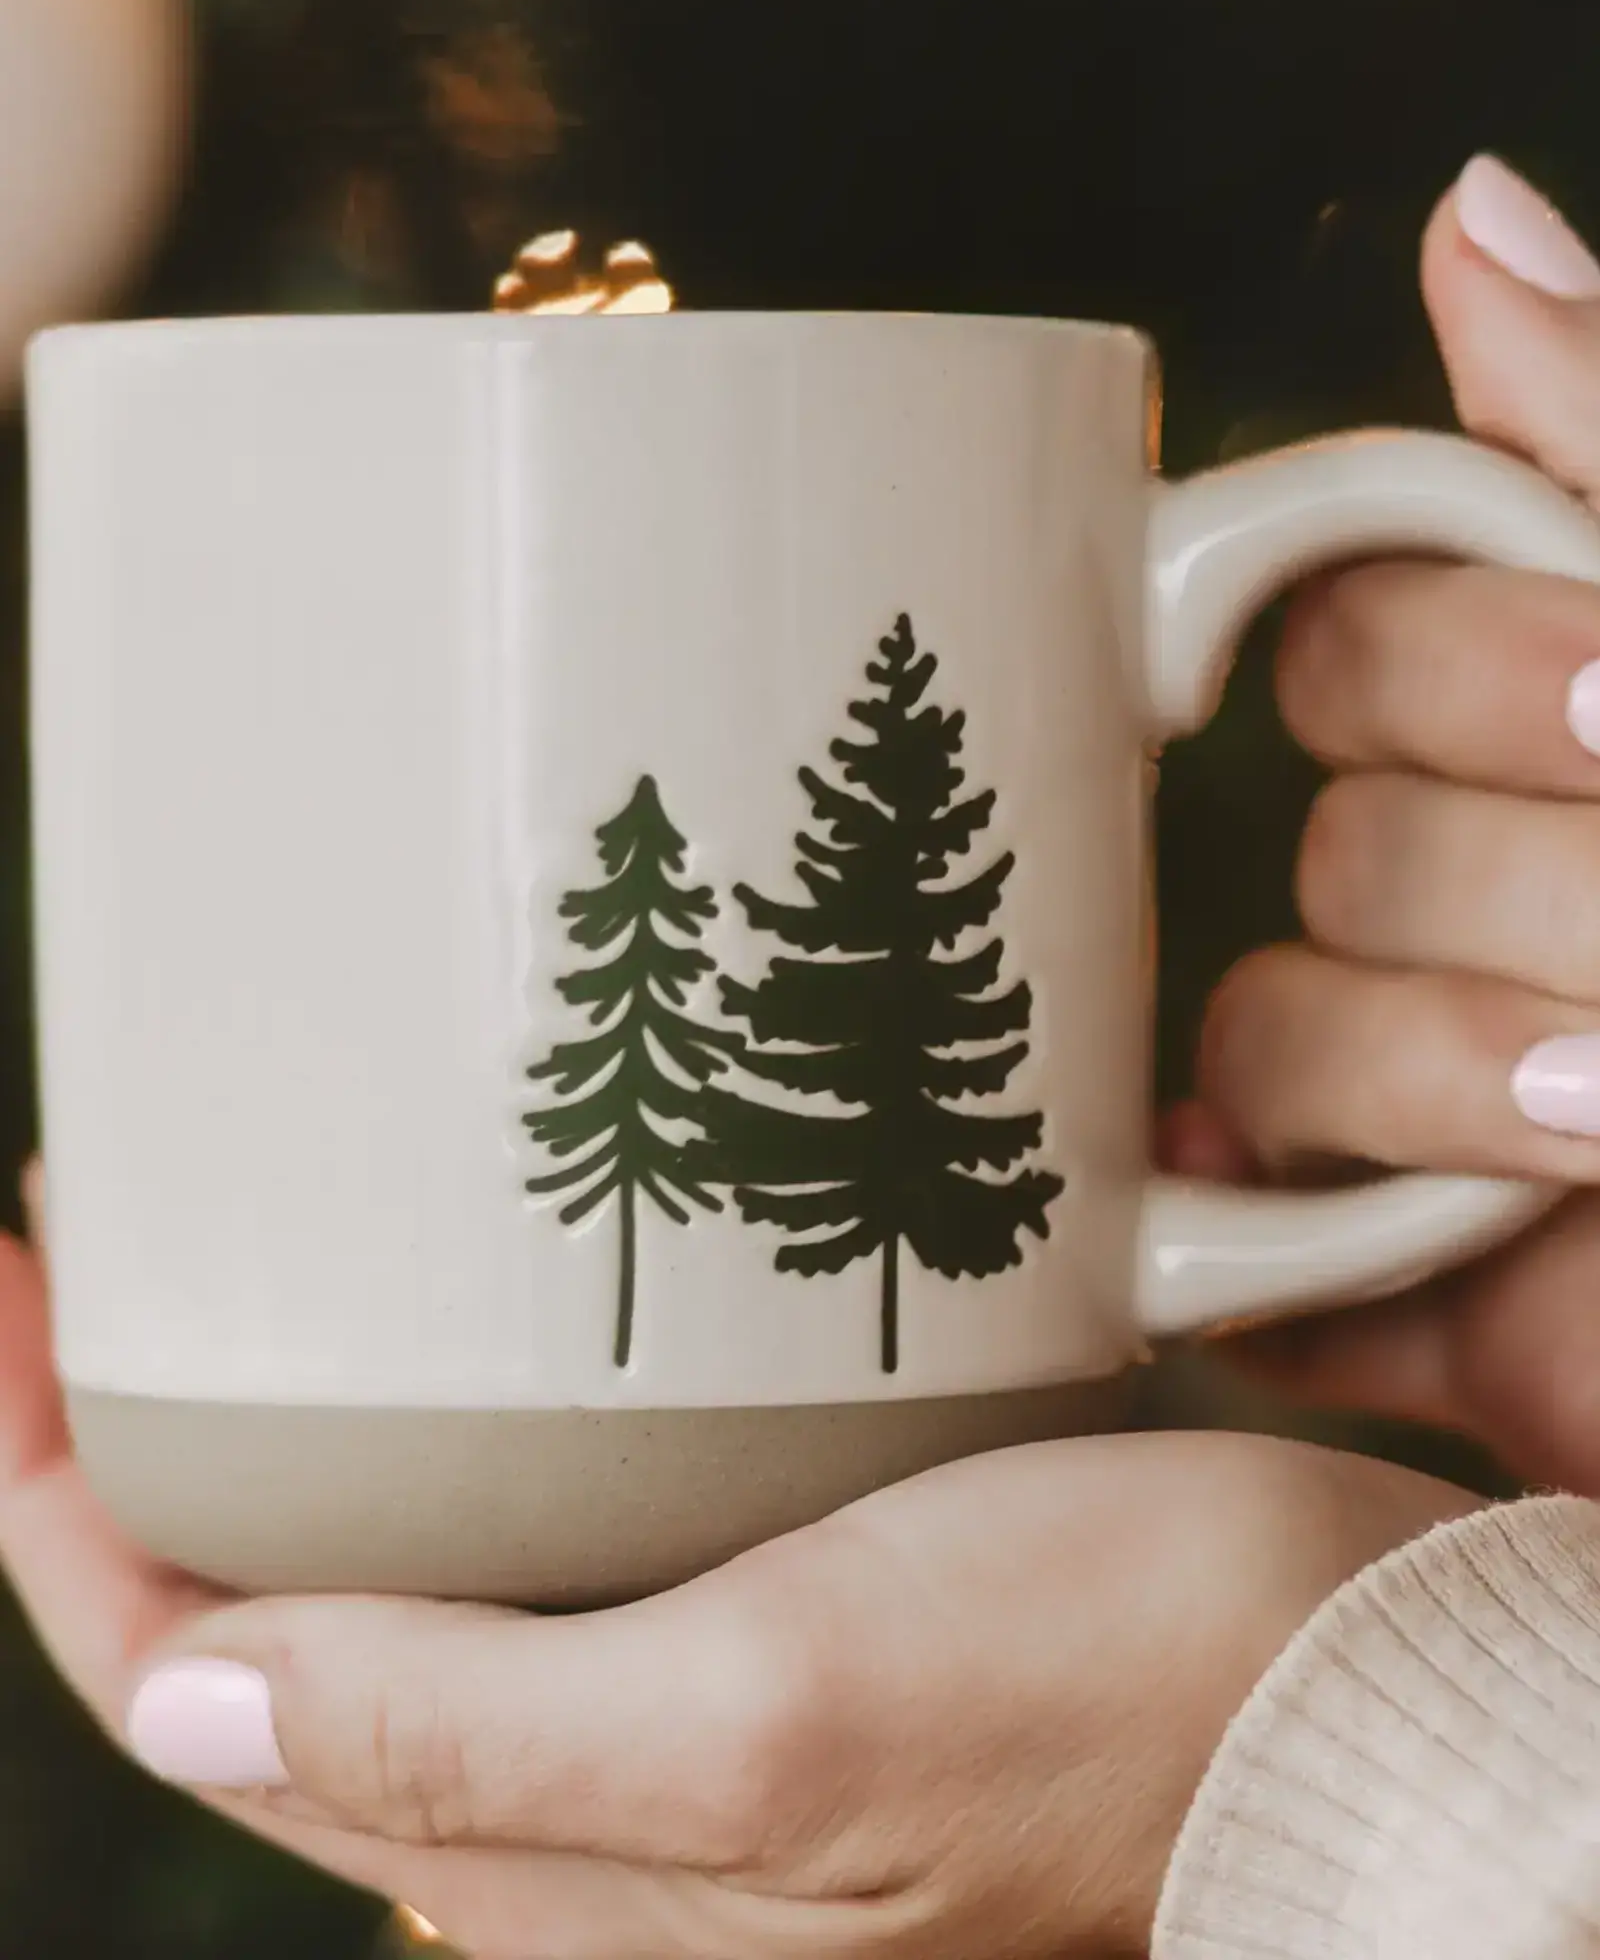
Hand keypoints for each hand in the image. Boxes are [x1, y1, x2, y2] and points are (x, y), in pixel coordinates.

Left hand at [0, 1200, 1470, 1957]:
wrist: (1336, 1686)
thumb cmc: (1107, 1697)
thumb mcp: (782, 1722)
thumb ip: (478, 1739)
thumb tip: (181, 1704)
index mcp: (543, 1858)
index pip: (188, 1680)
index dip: (55, 1498)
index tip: (18, 1280)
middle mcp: (577, 1801)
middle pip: (266, 1623)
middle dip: (147, 1442)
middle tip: (116, 1231)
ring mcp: (667, 1705)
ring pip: (397, 1571)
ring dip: (296, 1420)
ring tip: (259, 1244)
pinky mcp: (760, 1615)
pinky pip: (542, 1530)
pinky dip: (459, 1419)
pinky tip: (480, 1307)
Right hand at [1164, 155, 1599, 1490]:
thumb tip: (1467, 216)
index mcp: (1567, 733)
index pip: (1361, 643)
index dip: (1461, 674)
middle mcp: (1494, 893)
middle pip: (1325, 837)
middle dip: (1511, 885)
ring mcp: (1442, 1095)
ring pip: (1277, 1036)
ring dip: (1445, 1077)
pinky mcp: (1419, 1295)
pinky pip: (1251, 1261)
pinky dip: (1259, 1255)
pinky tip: (1261, 1223)